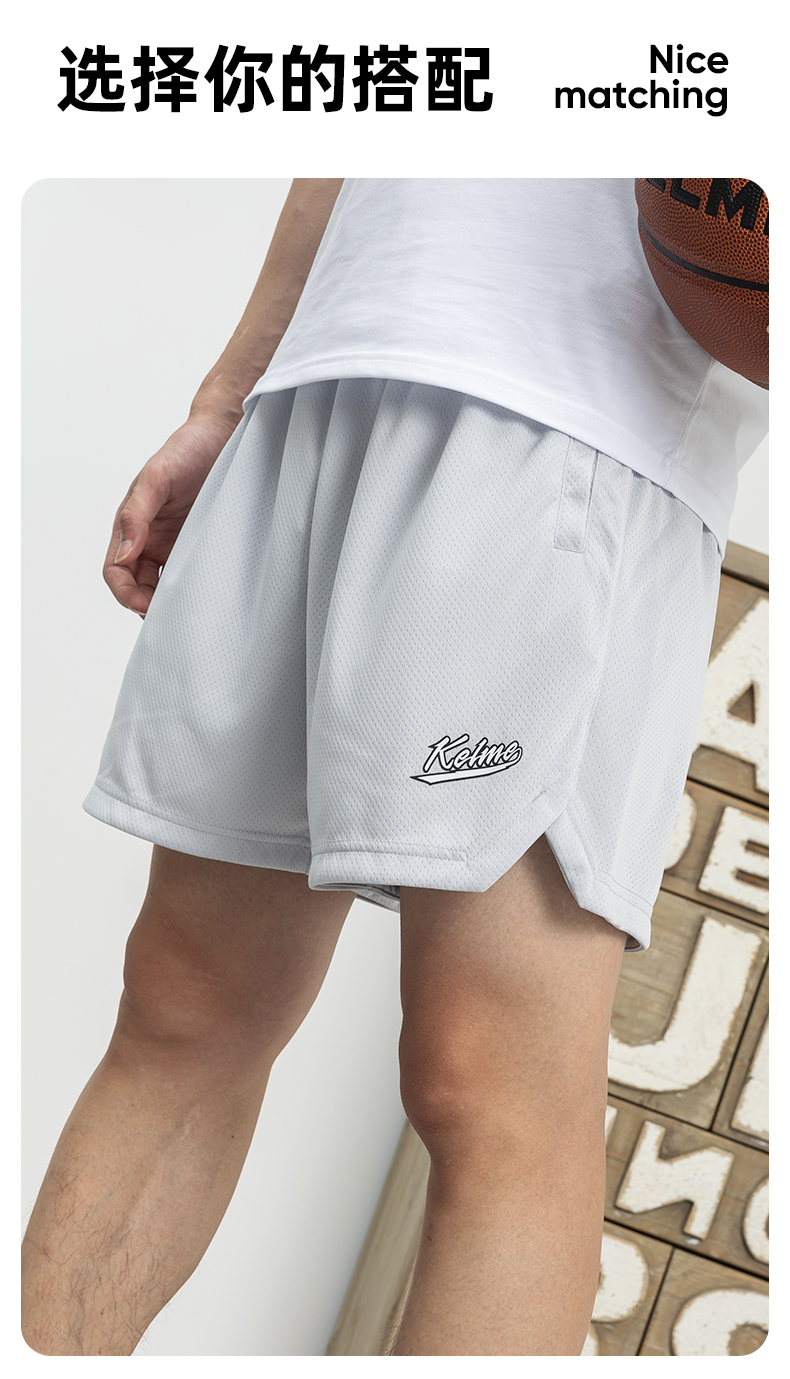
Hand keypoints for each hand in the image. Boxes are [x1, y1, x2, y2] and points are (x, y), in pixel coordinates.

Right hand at [103, 412, 237, 616]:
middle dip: (148, 607)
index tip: (145, 608)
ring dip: (171, 604)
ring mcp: (178, 545)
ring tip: (190, 617)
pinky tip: (207, 598)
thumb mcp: (157, 477)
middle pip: (139, 586)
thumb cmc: (187, 449)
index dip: (125, 593)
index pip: (117, 571)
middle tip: (172, 622)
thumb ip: (136, 515)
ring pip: (166, 586)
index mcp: (133, 525)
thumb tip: (123, 555)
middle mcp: (151, 539)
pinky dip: (195, 591)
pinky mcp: (203, 545)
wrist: (225, 435)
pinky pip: (194, 575)